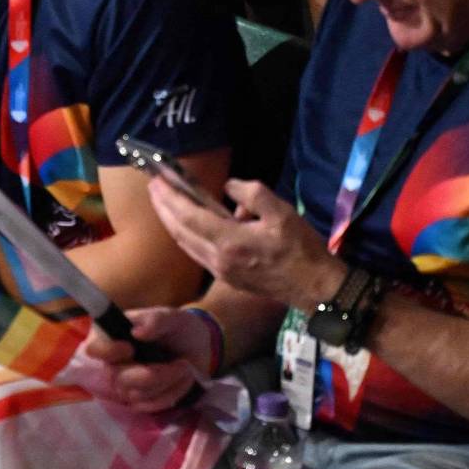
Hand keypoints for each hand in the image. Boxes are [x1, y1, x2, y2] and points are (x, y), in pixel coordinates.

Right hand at [77, 306, 213, 412]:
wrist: (196, 347)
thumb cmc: (176, 327)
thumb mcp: (170, 317)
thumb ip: (155, 320)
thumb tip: (137, 333)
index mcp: (111, 336)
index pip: (95, 349)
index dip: (109, 352)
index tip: (130, 347)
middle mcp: (113, 362)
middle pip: (118, 378)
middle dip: (153, 375)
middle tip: (183, 365)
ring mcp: (125, 383)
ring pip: (136, 394)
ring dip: (167, 384)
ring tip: (187, 369)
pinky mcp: (139, 400)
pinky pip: (149, 405)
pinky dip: (171, 394)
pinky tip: (185, 381)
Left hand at [148, 176, 343, 312]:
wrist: (315, 287)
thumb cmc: (301, 248)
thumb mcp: (281, 212)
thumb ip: (252, 194)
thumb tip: (228, 187)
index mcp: (230, 242)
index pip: (189, 216)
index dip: (170, 197)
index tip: (157, 180)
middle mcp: (218, 259)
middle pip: (179, 231)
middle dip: (163, 207)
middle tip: (154, 186)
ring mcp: (220, 272)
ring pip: (185, 243)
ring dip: (171, 222)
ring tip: (163, 201)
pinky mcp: (226, 278)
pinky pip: (196, 252)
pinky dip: (185, 235)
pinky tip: (185, 223)